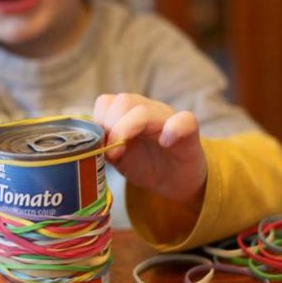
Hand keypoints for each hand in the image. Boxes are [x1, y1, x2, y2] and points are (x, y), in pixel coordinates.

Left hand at [94, 93, 206, 209]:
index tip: (99, 144)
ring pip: (144, 110)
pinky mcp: (189, 132)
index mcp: (128, 113)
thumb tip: (92, 145)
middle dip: (110, 127)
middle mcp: (148, 110)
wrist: (176, 181)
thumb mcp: (119, 158)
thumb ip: (105, 147)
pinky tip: (165, 143)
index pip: (107, 102)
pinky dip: (172, 129)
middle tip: (112, 152)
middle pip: (123, 101)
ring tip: (124, 151)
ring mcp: (168, 119)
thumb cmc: (147, 166)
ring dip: (127, 129)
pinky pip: (185, 120)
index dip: (98, 121)